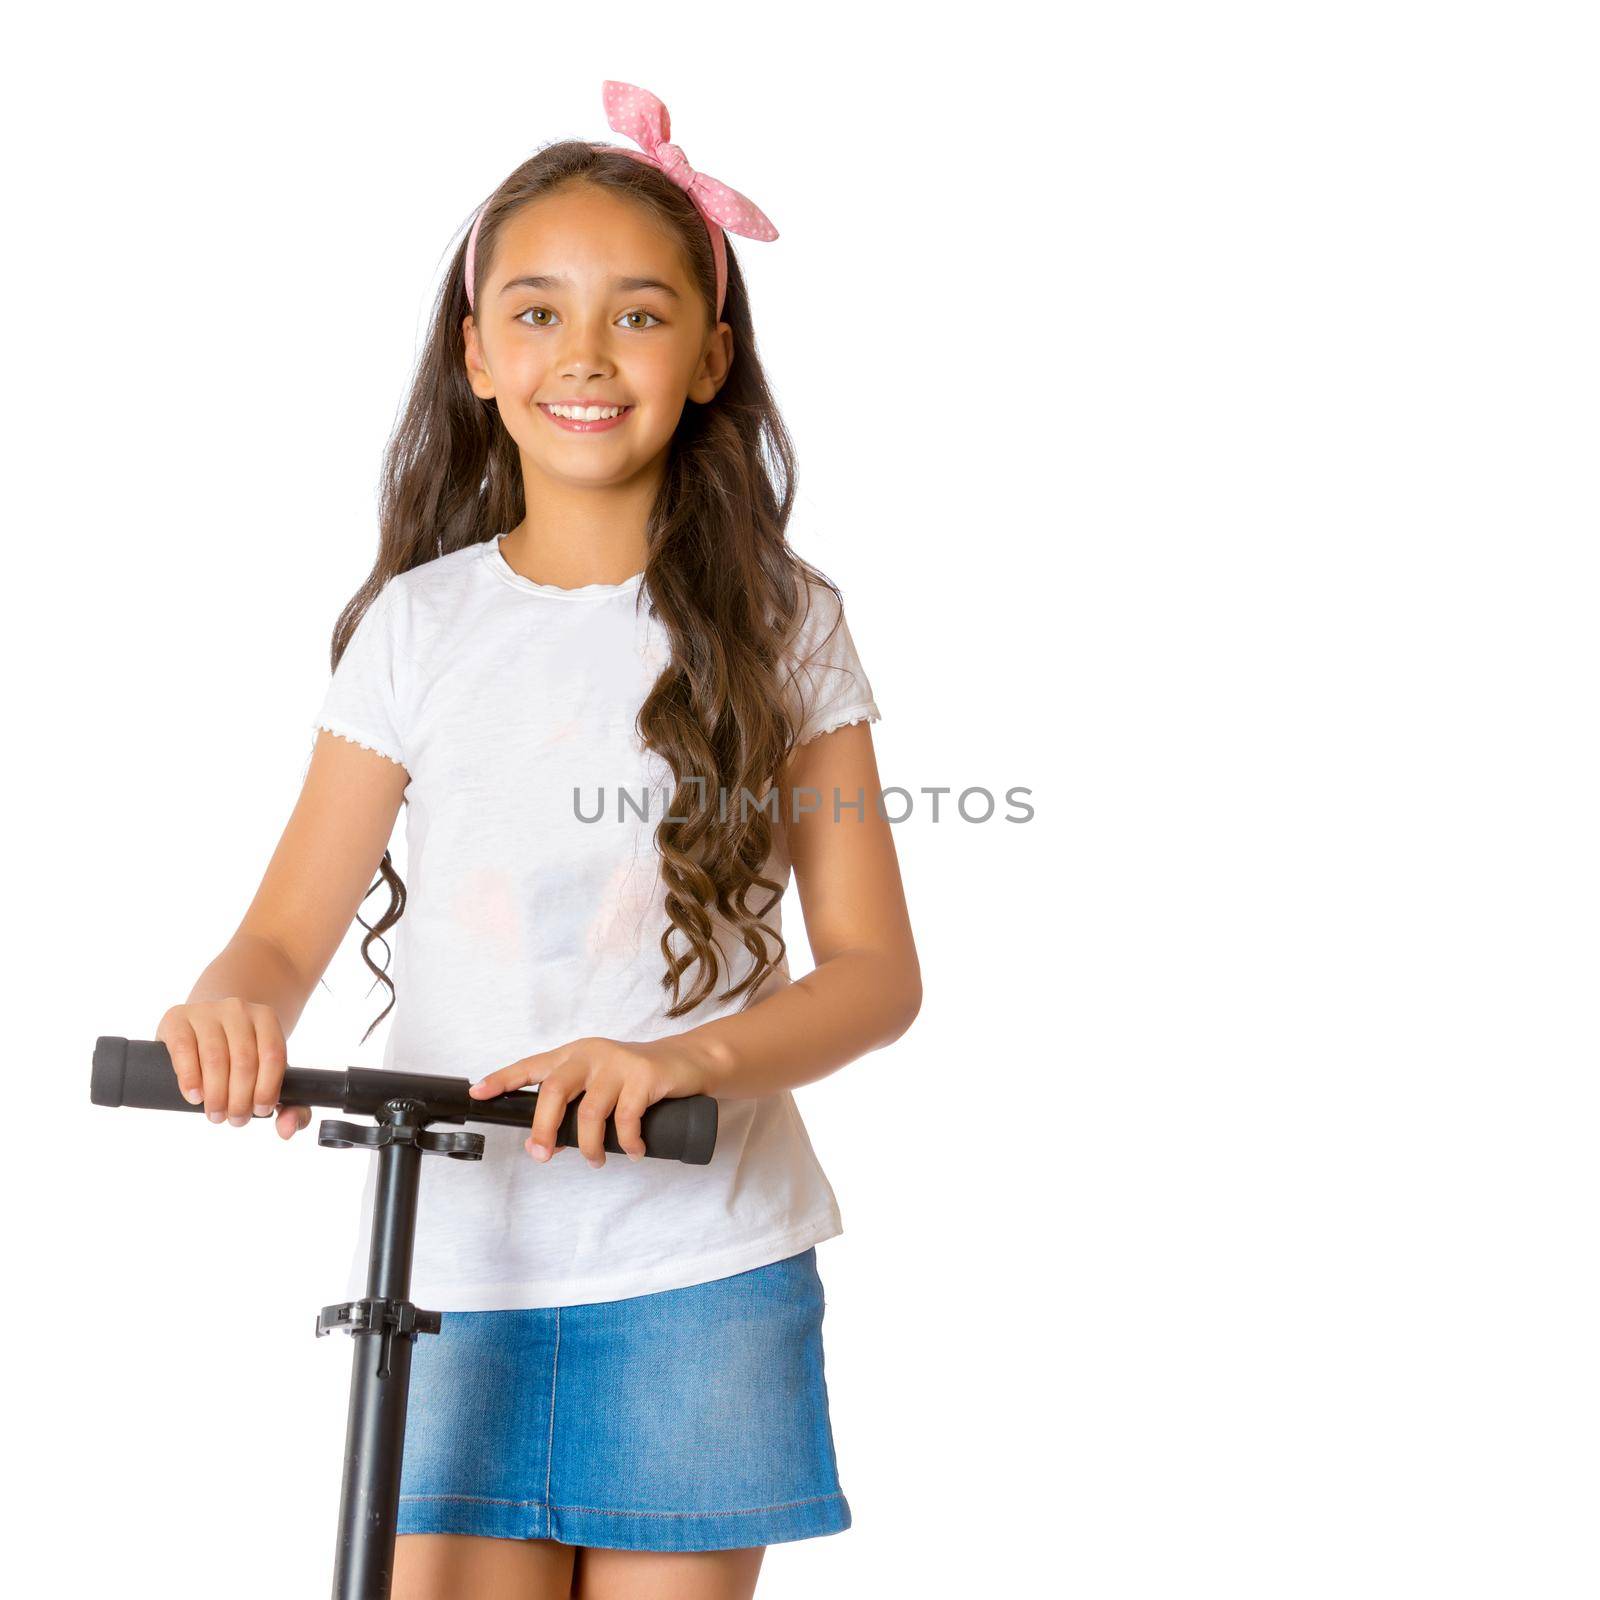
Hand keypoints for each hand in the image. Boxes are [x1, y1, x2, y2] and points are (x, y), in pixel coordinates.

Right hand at [155, 997, 312, 1139]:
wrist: (203, 1027)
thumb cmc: (239, 1057)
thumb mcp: (267, 1074)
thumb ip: (291, 1104)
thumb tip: (288, 1129)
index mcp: (266, 1018)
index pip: (272, 1055)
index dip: (267, 1088)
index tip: (260, 1111)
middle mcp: (237, 1009)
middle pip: (244, 1060)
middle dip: (240, 1099)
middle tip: (235, 1120)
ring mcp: (206, 1011)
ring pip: (215, 1057)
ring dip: (216, 1095)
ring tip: (216, 1115)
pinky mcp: (177, 1019)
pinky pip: (184, 1049)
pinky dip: (190, 1078)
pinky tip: (195, 1097)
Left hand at [466, 1035, 714, 1167]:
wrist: (690, 1062)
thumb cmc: (641, 1079)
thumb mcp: (604, 1085)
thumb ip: (578, 1105)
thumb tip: (548, 1142)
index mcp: (576, 1055)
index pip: (532, 1066)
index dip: (503, 1079)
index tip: (478, 1093)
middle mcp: (592, 1054)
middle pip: (554, 1091)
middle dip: (543, 1128)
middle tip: (542, 1155)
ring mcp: (618, 1063)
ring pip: (588, 1113)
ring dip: (590, 1147)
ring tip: (597, 1161)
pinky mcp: (644, 1075)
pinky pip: (625, 1119)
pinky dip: (627, 1143)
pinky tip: (634, 1151)